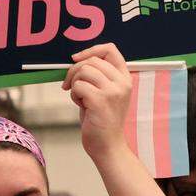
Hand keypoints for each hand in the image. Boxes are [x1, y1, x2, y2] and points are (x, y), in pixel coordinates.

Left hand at [63, 43, 131, 160]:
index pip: (110, 50)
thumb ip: (98, 75)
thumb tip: (77, 59)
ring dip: (75, 84)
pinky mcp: (101, 101)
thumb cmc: (102, 119)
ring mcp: (113, 91)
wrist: (107, 145)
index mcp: (125, 78)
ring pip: (83, 72)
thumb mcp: (106, 92)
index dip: (91, 50)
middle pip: (91, 61)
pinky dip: (74, 95)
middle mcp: (122, 82)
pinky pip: (78, 86)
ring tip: (80, 98)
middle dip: (74, 71)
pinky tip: (81, 105)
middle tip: (70, 85)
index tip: (77, 58)